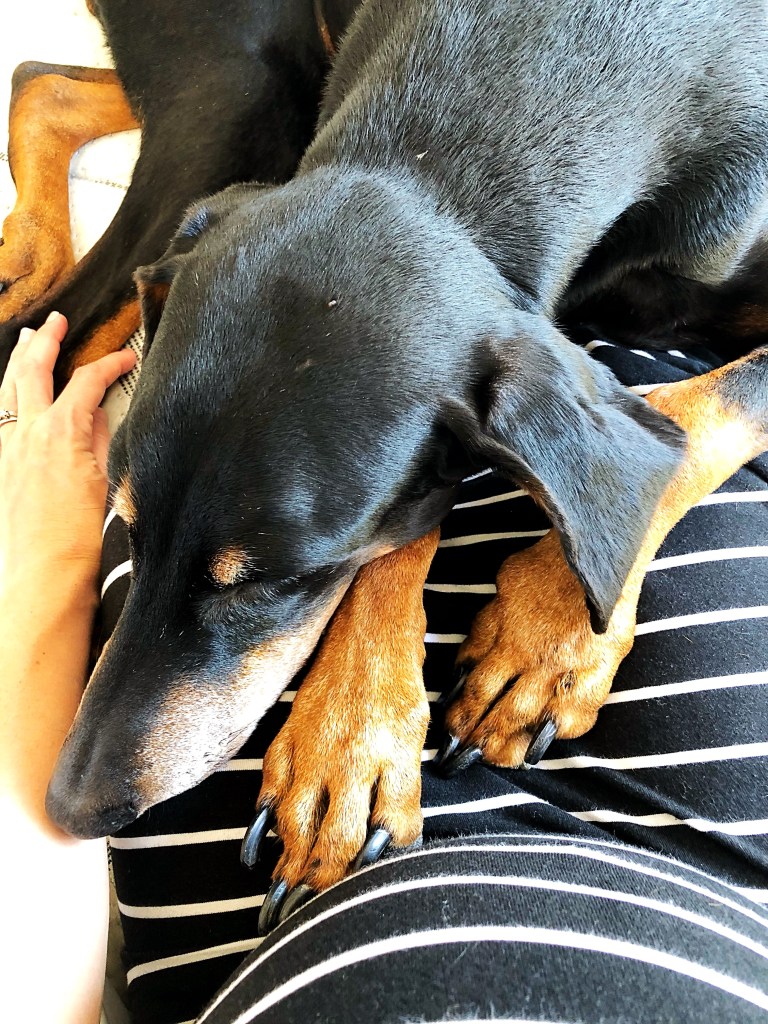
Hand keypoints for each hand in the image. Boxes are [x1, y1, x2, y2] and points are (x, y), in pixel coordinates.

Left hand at [0, 312, 135, 592]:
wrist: (45, 577)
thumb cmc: (83, 537)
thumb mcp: (107, 482)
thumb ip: (102, 440)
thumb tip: (98, 413)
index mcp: (62, 432)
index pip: (88, 382)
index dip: (110, 365)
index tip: (128, 359)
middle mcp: (28, 433)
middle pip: (33, 370)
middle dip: (46, 341)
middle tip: (57, 321)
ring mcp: (7, 449)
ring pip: (6, 390)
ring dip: (17, 361)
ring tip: (25, 340)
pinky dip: (6, 399)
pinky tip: (10, 398)